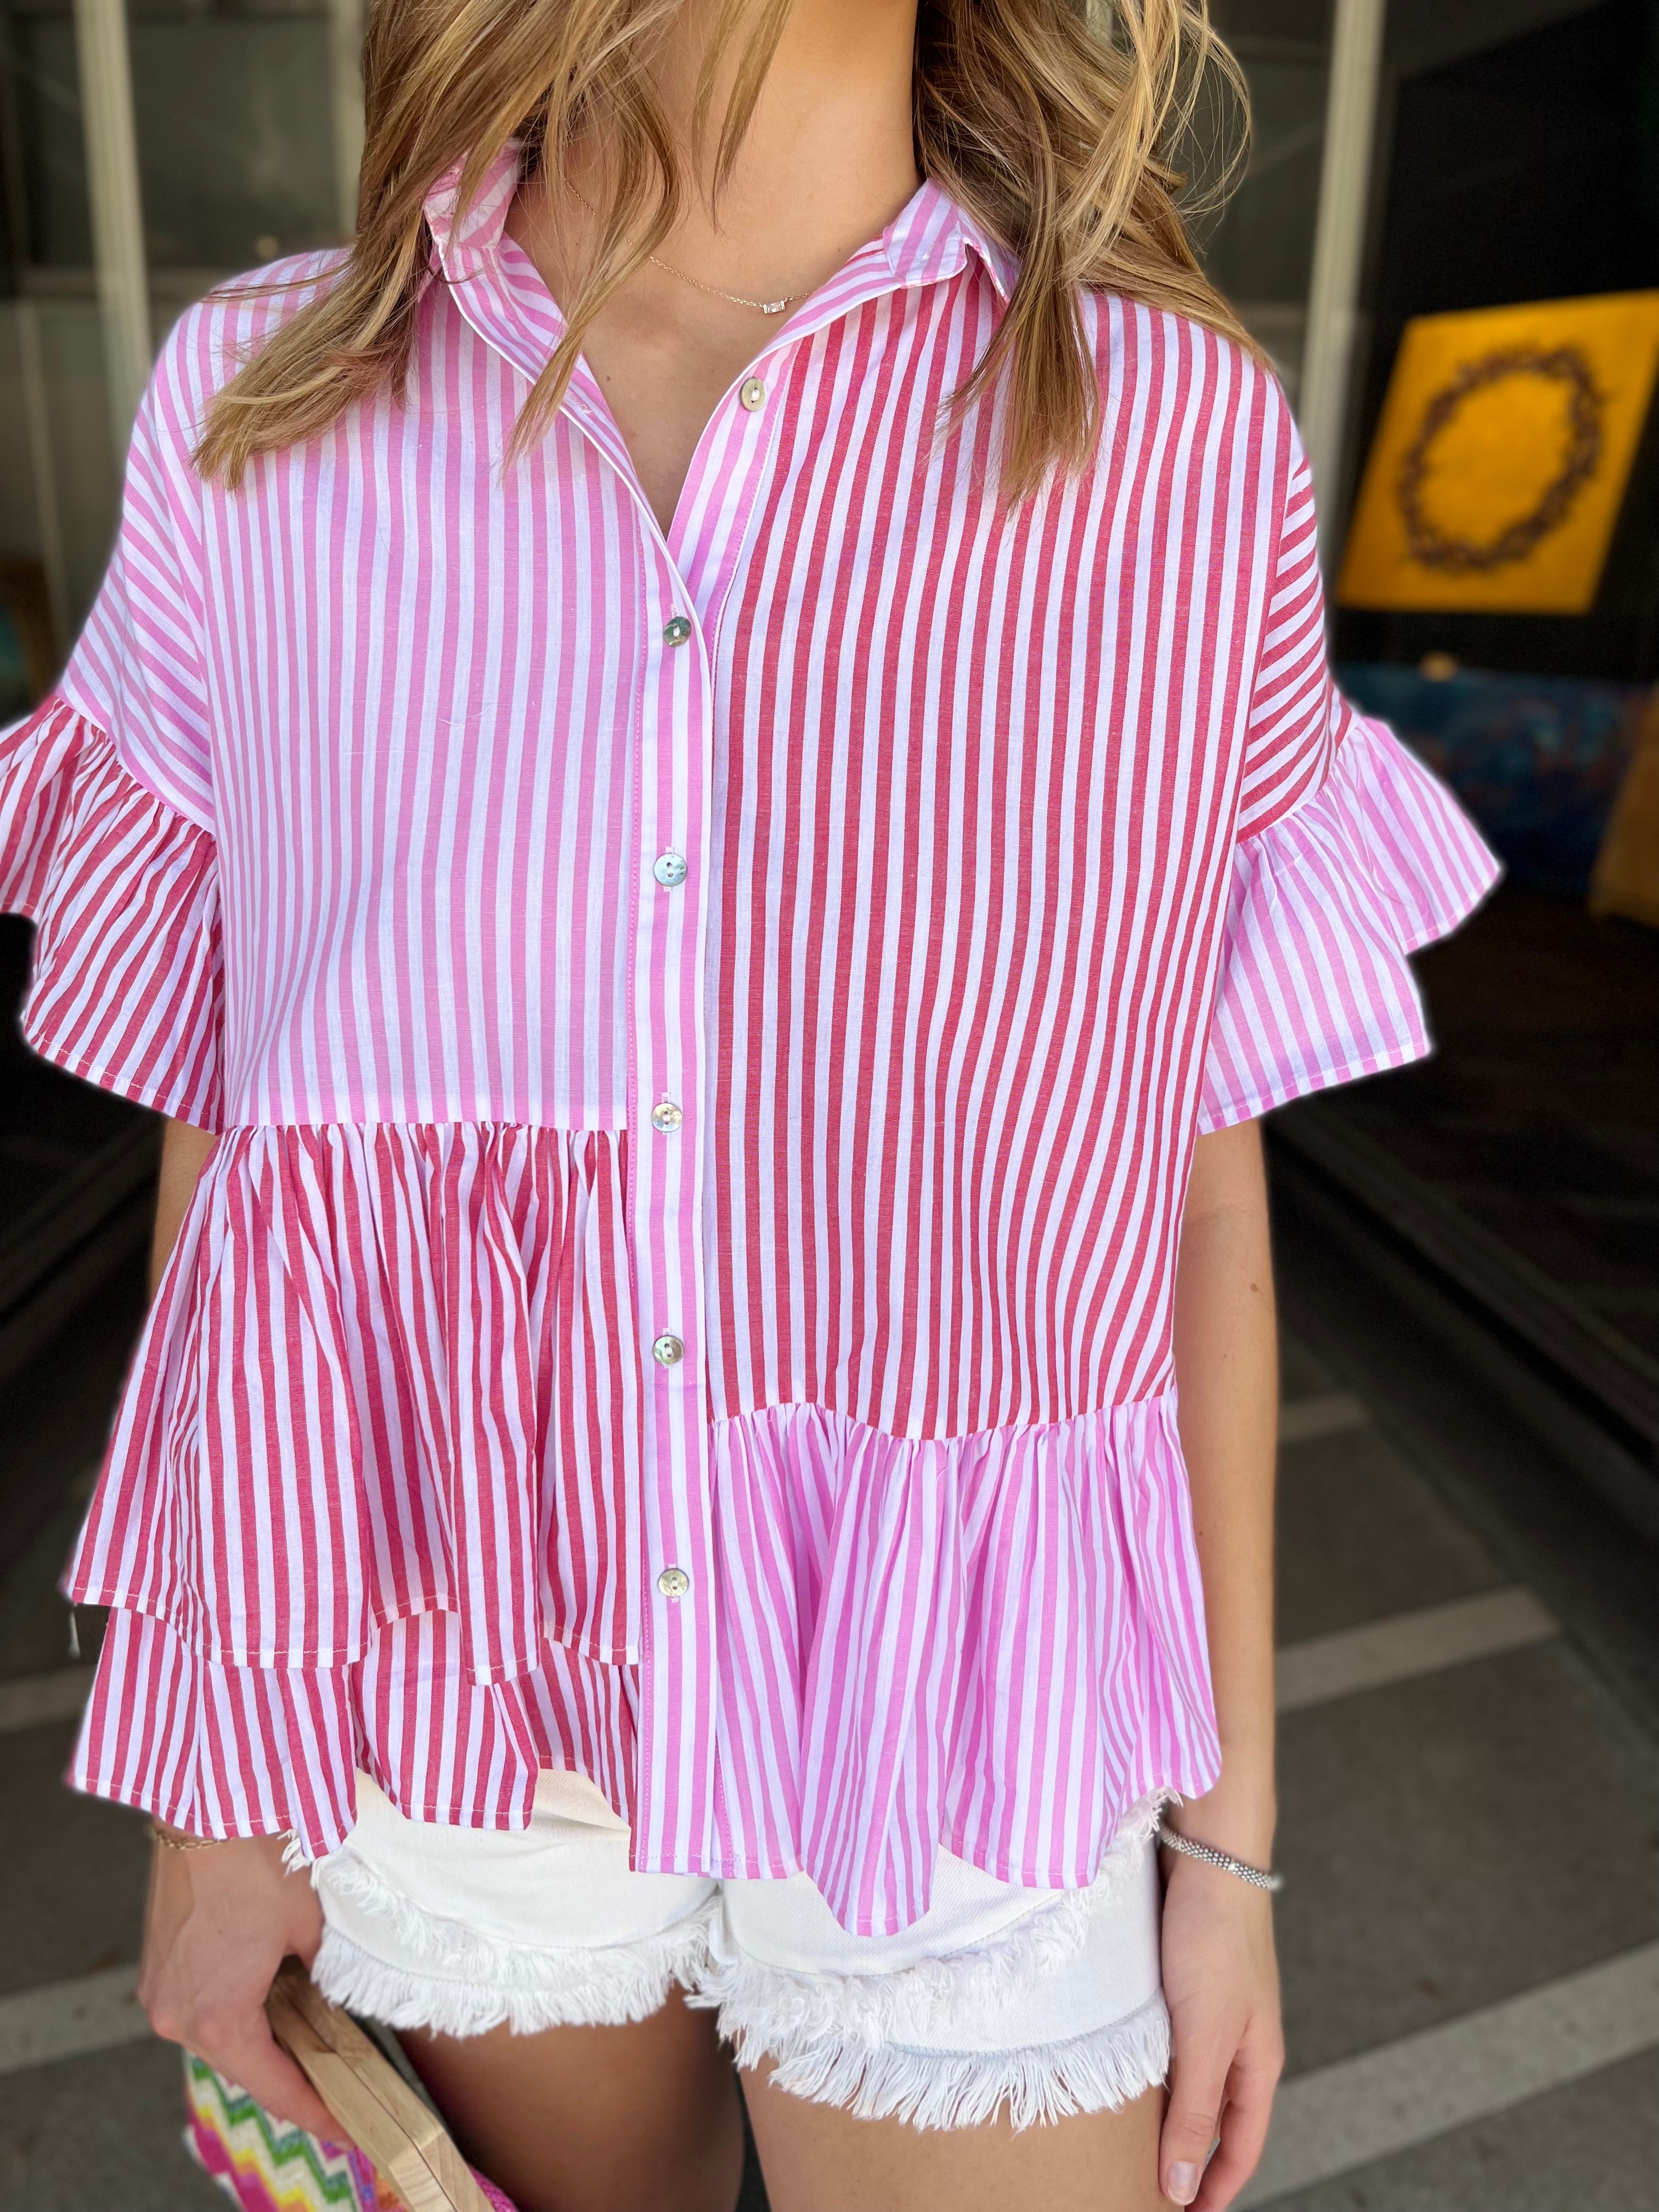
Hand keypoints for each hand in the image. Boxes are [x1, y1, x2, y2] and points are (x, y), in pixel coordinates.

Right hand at [139, 1826, 341, 2142]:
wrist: (209, 1805)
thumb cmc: (258, 1862)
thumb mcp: (308, 1927)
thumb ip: (321, 1973)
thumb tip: (331, 1993)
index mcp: (217, 2020)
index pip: (276, 2088)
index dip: (317, 2111)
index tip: (348, 2128)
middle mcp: (177, 2018)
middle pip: (244, 2067)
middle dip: (293, 2078)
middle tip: (338, 2089)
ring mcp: (161, 1993)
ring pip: (222, 2038)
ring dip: (263, 2042)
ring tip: (312, 2047)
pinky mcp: (159, 1966)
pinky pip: (203, 2009)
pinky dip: (239, 2014)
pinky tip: (273, 2004)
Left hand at [1156, 1849, 1283, 2208]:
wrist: (1207, 1852)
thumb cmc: (1213, 1937)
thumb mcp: (1203, 2033)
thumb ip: (1193, 2109)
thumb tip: (1181, 2184)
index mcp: (1257, 2061)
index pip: (1240, 2147)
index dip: (1212, 2189)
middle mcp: (1239, 2040)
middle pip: (1216, 2118)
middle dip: (1186, 2157)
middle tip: (1143, 2184)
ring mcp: (1213, 2008)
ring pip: (1190, 2079)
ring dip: (1164, 2111)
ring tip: (1125, 2139)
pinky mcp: (1186, 1980)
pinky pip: (1170, 2041)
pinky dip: (1150, 2066)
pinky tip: (1119, 2070)